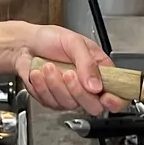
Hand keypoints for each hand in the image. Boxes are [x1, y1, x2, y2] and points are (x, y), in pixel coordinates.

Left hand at [15, 24, 129, 115]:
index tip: (106, 98)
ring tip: (48, 66)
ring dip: (55, 84)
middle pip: (94, 106)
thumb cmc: (50, 39)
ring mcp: (70, 94)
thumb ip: (88, 63)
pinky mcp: (53, 99)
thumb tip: (97, 85)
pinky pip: (51, 103)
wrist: (25, 44)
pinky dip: (42, 87)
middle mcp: (87, 86)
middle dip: (78, 91)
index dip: (116, 101)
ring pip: (70, 105)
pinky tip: (39, 73)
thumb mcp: (74, 42)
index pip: (118, 94)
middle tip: (68, 73)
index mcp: (100, 70)